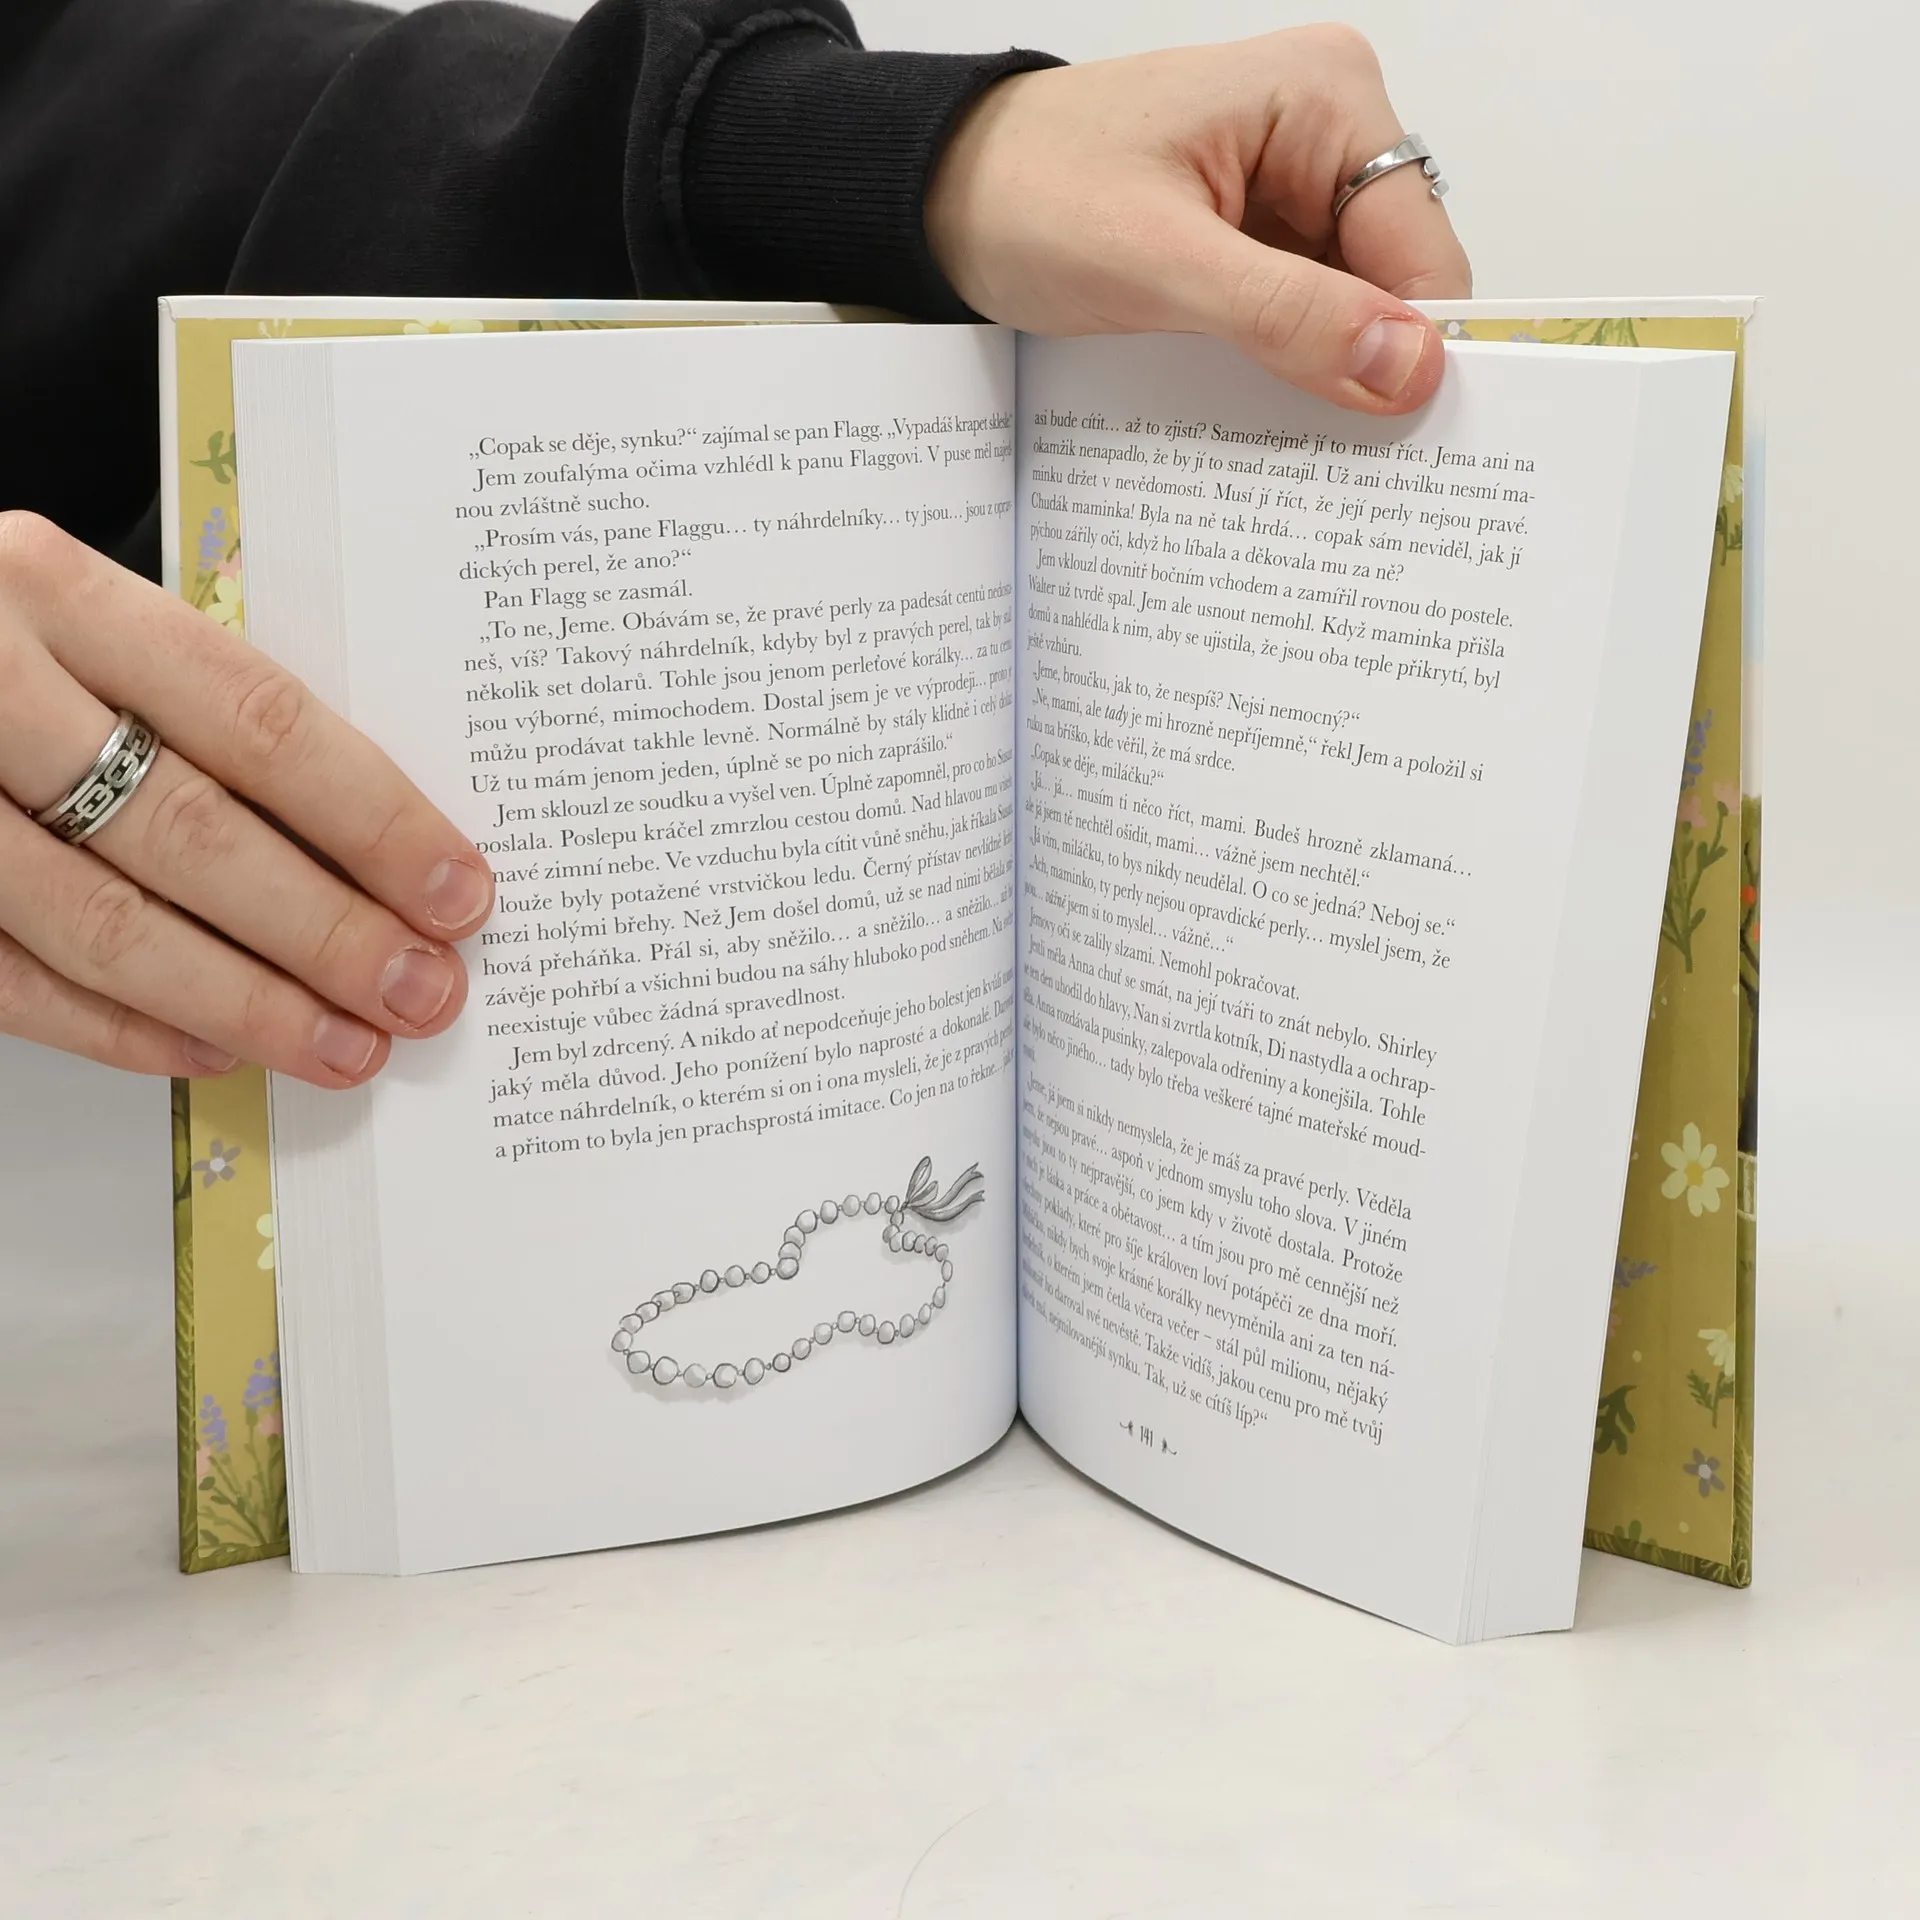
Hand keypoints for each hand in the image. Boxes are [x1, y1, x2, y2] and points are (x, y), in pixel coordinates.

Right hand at [0, 514, 493, 1085]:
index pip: (255, 721)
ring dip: (245, 1002)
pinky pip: (12, 981)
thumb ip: (197, 712)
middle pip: (192, 831)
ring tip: (344, 1045)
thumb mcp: (86, 630)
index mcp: (56, 595)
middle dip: (328, 931)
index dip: (370, 820)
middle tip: (419, 990)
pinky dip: (121, 1030)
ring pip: (104, 924)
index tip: (456, 892)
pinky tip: (217, 1050)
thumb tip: (370, 849)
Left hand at [927, 25, 1471, 412]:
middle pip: (1397, 282)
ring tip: (1268, 419)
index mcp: (1326, 97)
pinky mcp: (1256, 233)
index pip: (1424, 250)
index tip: (1392, 437)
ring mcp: (1293, 184)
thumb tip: (1409, 367)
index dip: (1415, 347)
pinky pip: (1301, 313)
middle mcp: (1328, 129)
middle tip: (1321, 447)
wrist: (943, 197)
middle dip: (1363, 363)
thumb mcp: (1158, 264)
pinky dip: (1283, 362)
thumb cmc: (1028, 194)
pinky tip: (1247, 395)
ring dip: (1318, 370)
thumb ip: (1286, 315)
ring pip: (1352, 309)